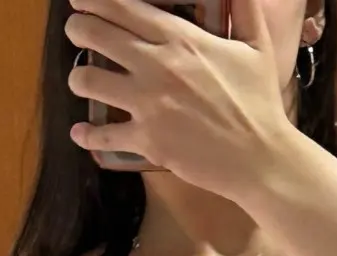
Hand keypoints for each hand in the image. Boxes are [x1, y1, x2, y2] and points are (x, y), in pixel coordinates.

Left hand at [66, 0, 293, 201]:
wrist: (259, 157)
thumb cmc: (259, 101)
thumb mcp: (256, 45)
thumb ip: (243, 7)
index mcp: (180, 38)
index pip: (124, 7)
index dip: (95, 0)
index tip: (82, 0)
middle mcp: (156, 65)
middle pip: (96, 35)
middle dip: (79, 27)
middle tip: (77, 30)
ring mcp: (147, 104)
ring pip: (89, 80)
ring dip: (78, 77)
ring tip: (80, 78)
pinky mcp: (146, 140)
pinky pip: (103, 136)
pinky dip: (87, 135)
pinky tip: (80, 132)